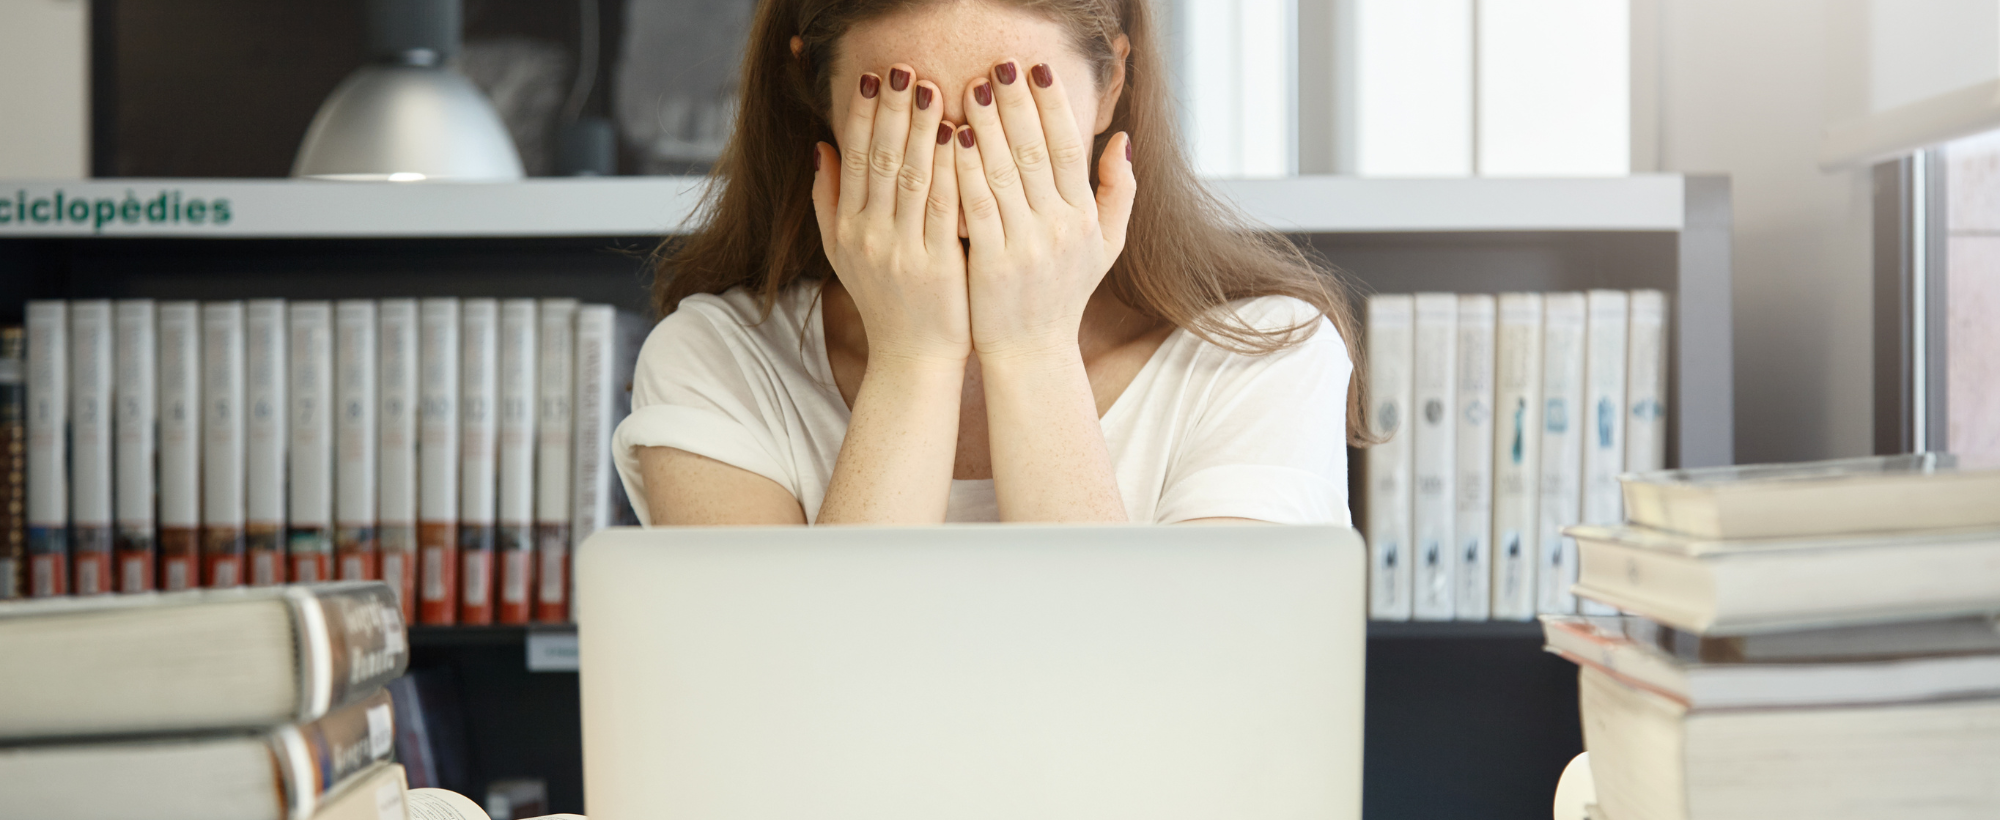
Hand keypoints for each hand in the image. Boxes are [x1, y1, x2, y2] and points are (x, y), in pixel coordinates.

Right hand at [811, 64, 968, 366]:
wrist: (913, 360)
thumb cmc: (885, 302)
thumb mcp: (842, 254)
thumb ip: (828, 200)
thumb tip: (819, 146)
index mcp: (847, 228)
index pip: (852, 159)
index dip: (860, 115)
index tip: (872, 78)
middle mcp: (869, 236)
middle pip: (878, 160)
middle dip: (890, 111)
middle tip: (902, 69)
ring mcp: (902, 251)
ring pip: (909, 178)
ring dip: (919, 129)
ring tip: (929, 88)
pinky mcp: (937, 264)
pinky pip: (942, 207)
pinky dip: (948, 169)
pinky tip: (957, 137)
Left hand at [954, 59, 1135, 360]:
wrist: (1032, 353)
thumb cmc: (1063, 294)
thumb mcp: (1106, 246)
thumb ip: (1118, 192)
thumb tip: (1122, 139)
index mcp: (1084, 217)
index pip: (1069, 147)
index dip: (1053, 105)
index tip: (1036, 69)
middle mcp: (1060, 227)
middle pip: (1035, 151)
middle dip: (1016, 103)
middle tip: (997, 65)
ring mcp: (1026, 245)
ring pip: (1004, 172)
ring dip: (987, 125)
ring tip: (970, 89)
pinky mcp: (993, 263)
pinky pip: (977, 205)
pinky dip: (965, 168)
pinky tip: (952, 138)